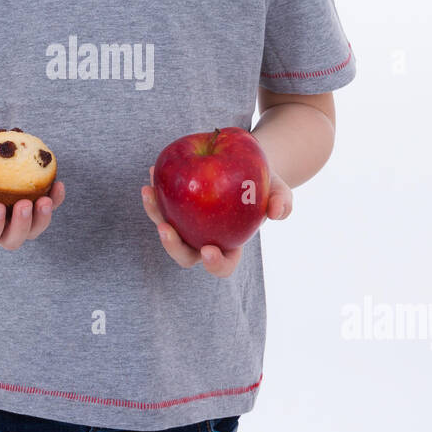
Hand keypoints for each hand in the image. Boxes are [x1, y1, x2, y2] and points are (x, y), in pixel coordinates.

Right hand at [0, 131, 64, 249]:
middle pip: (11, 239)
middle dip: (21, 227)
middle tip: (24, 204)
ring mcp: (15, 212)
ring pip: (33, 229)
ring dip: (42, 219)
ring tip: (46, 199)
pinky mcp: (31, 198)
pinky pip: (47, 206)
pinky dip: (55, 199)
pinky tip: (58, 184)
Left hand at [140, 165, 292, 275]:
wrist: (247, 165)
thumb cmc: (265, 184)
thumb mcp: (279, 190)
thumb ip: (283, 202)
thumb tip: (276, 212)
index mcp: (230, 247)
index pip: (221, 265)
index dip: (214, 264)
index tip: (209, 250)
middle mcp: (204, 240)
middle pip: (184, 254)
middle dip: (172, 246)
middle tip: (165, 229)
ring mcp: (187, 225)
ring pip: (166, 227)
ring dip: (154, 213)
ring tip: (149, 192)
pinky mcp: (175, 206)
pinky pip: (162, 202)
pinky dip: (156, 189)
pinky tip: (153, 171)